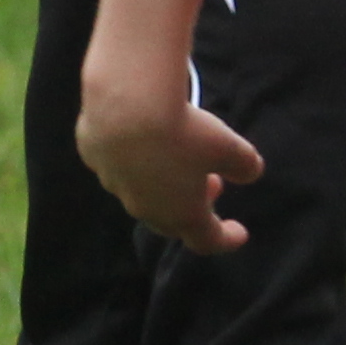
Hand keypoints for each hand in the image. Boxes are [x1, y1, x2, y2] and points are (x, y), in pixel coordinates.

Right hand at [78, 78, 265, 251]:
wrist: (125, 103)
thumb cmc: (184, 133)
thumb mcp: (229, 148)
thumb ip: (244, 166)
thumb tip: (251, 173)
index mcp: (181, 213)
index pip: (207, 241)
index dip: (226, 239)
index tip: (240, 233)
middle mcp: (144, 207)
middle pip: (172, 221)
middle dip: (195, 207)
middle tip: (213, 184)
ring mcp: (114, 184)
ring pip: (141, 194)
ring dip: (164, 184)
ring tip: (179, 159)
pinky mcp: (95, 158)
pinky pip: (119, 166)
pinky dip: (136, 161)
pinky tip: (142, 137)